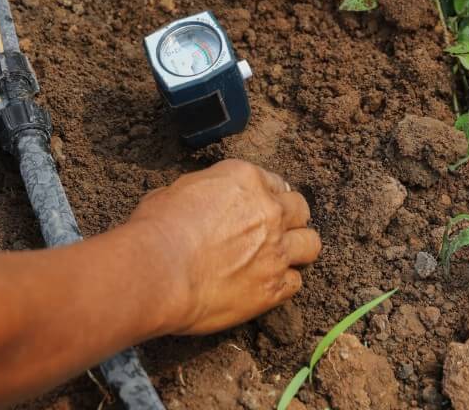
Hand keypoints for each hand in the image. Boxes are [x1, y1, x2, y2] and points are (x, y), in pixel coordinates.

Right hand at [128, 160, 320, 335]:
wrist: (158, 271)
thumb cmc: (157, 229)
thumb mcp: (177, 191)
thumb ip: (203, 193)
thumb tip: (199, 203)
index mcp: (246, 179)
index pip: (275, 182)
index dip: (268, 197)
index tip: (262, 208)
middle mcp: (270, 210)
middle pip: (300, 209)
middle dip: (290, 220)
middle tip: (274, 233)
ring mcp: (276, 250)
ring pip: (311, 244)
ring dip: (298, 250)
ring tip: (280, 259)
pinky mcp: (274, 287)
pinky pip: (296, 283)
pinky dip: (284, 285)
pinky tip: (266, 287)